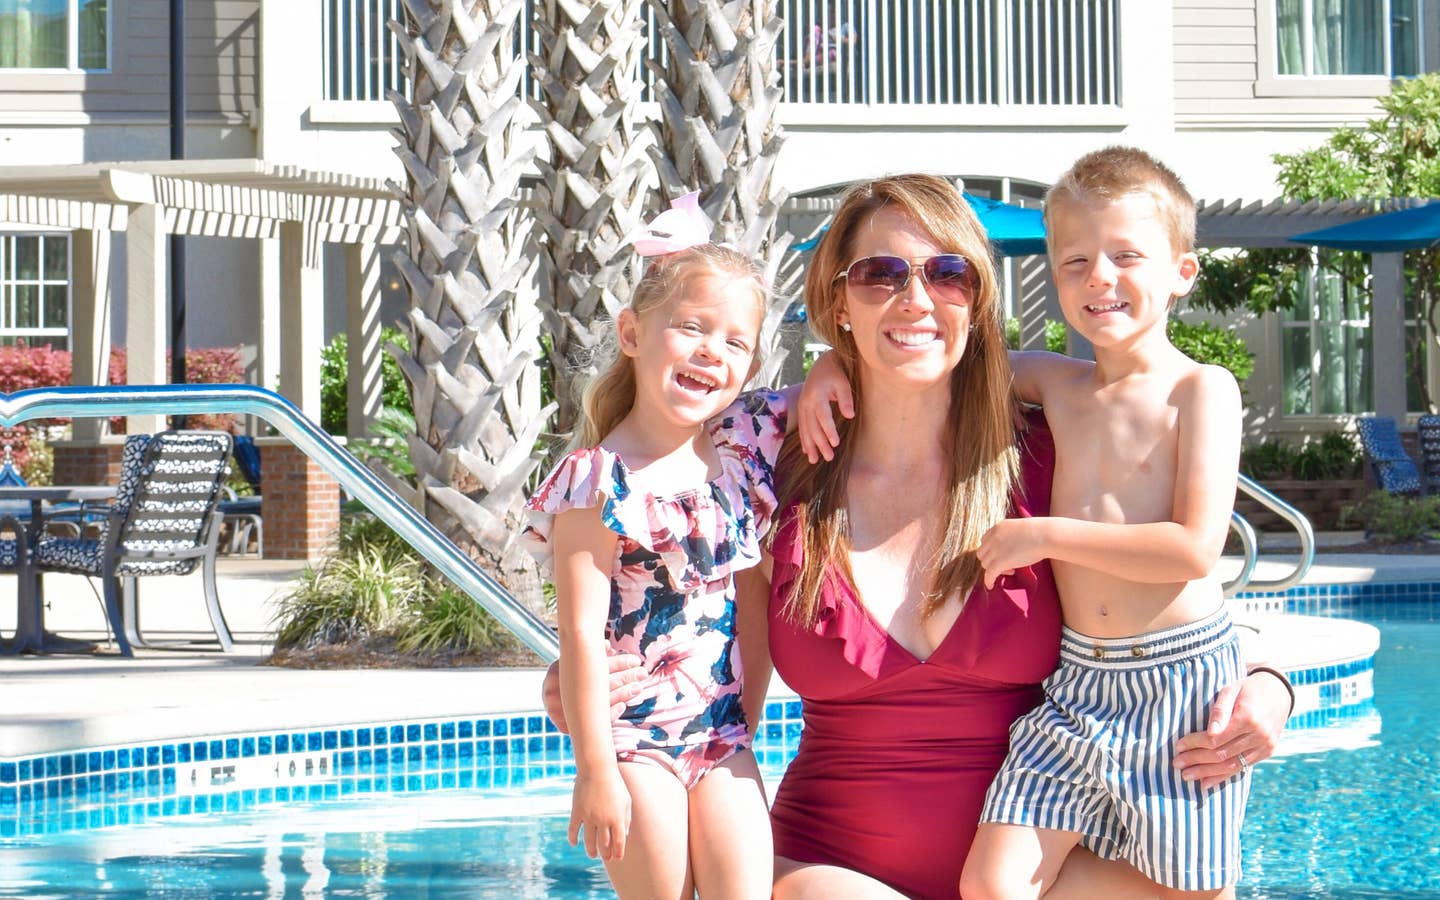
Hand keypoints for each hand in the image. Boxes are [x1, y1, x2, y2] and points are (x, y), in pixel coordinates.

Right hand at [542, 653, 646, 733]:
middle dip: (625, 676)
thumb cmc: (564, 680)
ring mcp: (561, 711)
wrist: (548, 706)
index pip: (594, 666)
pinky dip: (610, 712)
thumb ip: (587, 655)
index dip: (618, 662)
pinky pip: (594, 721)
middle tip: (643, 673)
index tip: (636, 660)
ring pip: (600, 701)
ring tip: (639, 687)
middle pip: (599, 683)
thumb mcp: (572, 664)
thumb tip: (606, 645)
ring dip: (623, 693)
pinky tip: (623, 705)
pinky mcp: (568, 727)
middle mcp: (557, 693)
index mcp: (557, 674)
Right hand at [570, 769, 631, 859]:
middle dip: (606, 854)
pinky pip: (573, 830)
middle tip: (606, 859)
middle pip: (604, 844)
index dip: (618, 852)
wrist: (597, 769)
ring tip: (593, 855)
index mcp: (617, 818)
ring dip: (591, 851)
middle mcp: (603, 820)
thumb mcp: (626, 800)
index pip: (618, 842)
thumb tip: (624, 835)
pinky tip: (574, 843)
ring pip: (589, 841)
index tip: (617, 858)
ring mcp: (589, 817)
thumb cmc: (615, 784)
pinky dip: (573, 839)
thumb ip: (626, 819)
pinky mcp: (577, 812)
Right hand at [797, 350, 853, 462]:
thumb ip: (846, 399)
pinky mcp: (802, 409)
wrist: (821, 365)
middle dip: (820, 443)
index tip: (835, 444)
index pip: (823, 417)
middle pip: (813, 427)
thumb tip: (850, 416)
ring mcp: (802, 406)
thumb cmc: (836, 373)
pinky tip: (807, 451)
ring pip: (805, 429)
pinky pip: (802, 427)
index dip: (829, 431)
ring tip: (814, 461)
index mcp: (817, 395)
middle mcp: (806, 403)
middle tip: (829, 458)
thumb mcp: (844, 383)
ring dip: (810, 446)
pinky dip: (804, 440)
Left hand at [976, 518, 1047, 588]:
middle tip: (1008, 565)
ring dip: (995, 569)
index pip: (985, 541)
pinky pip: (989, 574)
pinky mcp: (1000, 561)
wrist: (1046, 535)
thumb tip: (1012, 548)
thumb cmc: (1041, 532)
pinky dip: (988, 580)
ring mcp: (995, 549)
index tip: (1003, 555)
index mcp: (997, 527)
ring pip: (985, 564)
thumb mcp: (1020, 529)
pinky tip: (991, 585)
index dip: (992, 550)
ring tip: (1012, 570)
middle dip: (992, 560)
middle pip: (982, 553)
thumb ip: (1011, 536)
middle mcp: (993, 537)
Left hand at [1173, 669, 1289, 789]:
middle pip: (1221, 754)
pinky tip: (1206, 783)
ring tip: (1186, 776)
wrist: (1278, 692)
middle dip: (1196, 760)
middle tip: (1176, 764)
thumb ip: (1219, 710)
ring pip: (1231, 765)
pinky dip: (1223, 776)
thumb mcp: (1231, 690)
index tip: (1178, 746)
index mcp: (1248, 718)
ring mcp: (1265, 746)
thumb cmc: (1247, 689)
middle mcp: (1258, 735)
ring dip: (1207, 773)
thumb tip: (1209, 732)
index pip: (1215, 738)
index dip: (1195, 744)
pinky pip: (1242, 768)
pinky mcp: (1267, 752)